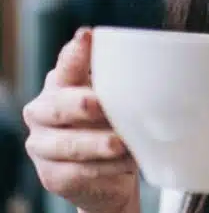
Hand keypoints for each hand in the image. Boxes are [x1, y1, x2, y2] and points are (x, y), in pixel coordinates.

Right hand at [23, 28, 138, 212]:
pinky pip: (79, 173)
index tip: (87, 36)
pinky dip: (106, 169)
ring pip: (70, 144)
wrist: (108, 173)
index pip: (67, 64)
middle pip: (60, 106)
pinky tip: (125, 164)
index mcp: (61, 83)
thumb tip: (163, 69)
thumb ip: (125, 82)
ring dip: (99, 145)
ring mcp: (42, 145)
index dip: (76, 52)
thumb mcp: (118, 97)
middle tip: (101, 104)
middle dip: (82, 104)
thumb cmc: (113, 121)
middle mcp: (43, 111)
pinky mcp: (52, 176)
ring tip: (123, 145)